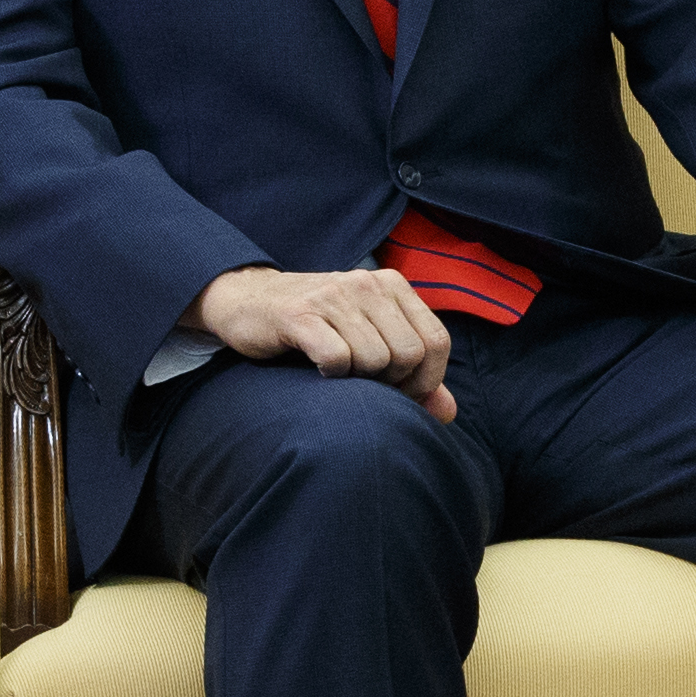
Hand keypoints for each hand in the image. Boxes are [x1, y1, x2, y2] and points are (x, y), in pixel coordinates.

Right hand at [192, 263, 457, 418]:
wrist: (247, 301)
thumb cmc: (316, 327)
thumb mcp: (369, 340)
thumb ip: (412, 375)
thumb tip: (447, 413)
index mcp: (392, 285)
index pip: (437, 341)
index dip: (427, 380)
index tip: (400, 393)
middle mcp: (366, 283)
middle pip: (409, 355)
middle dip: (393, 384)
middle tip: (365, 385)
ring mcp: (333, 296)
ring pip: (375, 360)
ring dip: (359, 380)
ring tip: (338, 372)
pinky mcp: (299, 314)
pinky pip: (337, 359)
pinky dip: (331, 375)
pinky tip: (317, 369)